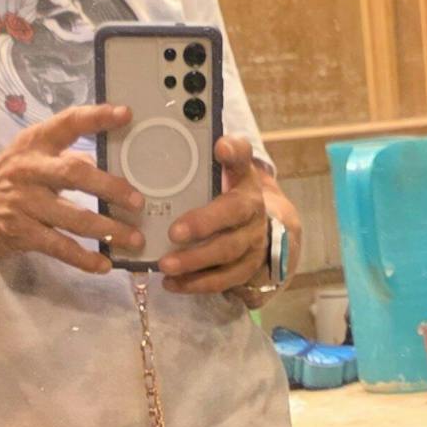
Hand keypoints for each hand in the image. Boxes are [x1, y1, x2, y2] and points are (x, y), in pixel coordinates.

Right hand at [0, 104, 143, 274]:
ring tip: (134, 239)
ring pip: (74, 217)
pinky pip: (60, 247)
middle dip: (110, 188)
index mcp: (34, 144)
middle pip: (75, 174)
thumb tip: (104, 163)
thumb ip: (65, 159)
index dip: (97, 117)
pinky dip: (84, 258)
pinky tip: (105, 265)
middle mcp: (29, 170)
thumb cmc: (7, 182)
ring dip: (107, 230)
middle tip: (138, 201)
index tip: (126, 114)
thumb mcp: (30, 160)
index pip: (68, 123)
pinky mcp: (21, 233)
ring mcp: (24, 203)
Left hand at [159, 137, 300, 295]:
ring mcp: (253, 243)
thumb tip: (203, 142)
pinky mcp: (246, 269)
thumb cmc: (229, 196)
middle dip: (203, 224)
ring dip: (195, 261)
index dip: (234, 154)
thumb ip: (213, 160)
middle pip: (232, 215)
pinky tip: (171, 283)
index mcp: (245, 181)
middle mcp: (254, 211)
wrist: (261, 229)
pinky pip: (223, 281)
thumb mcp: (224, 175)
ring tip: (165, 265)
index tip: (219, 147)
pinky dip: (196, 284)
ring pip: (227, 254)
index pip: (243, 161)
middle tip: (172, 232)